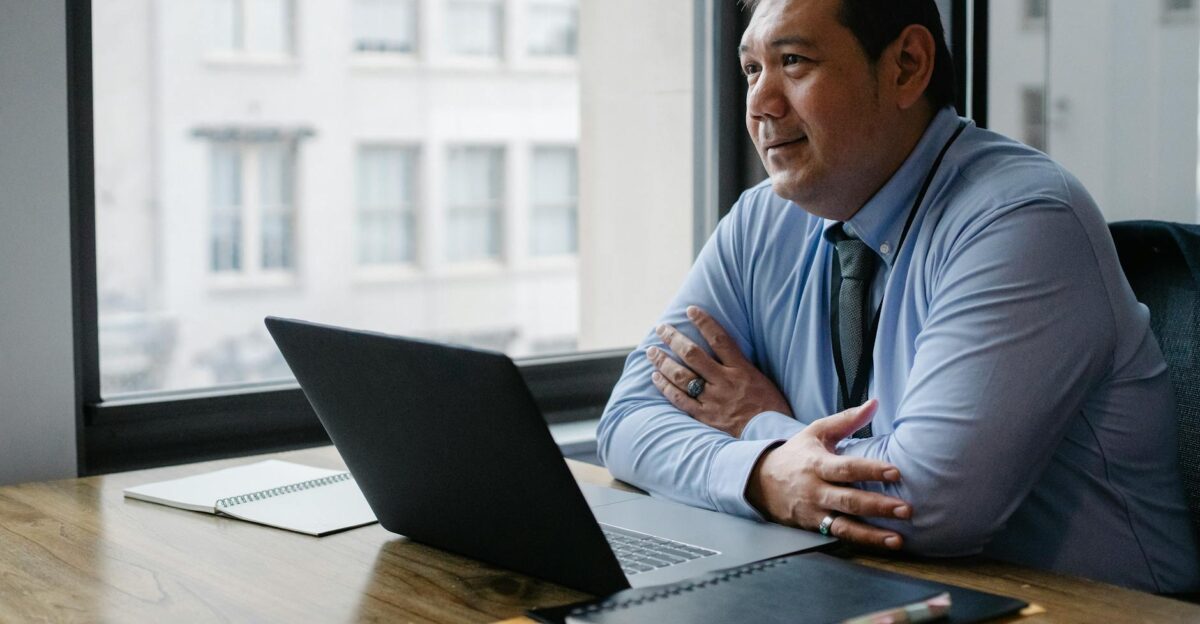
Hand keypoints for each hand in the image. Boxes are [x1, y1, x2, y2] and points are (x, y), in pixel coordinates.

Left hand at [647, 306, 791, 437]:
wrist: (771, 438)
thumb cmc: (771, 409)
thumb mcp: (762, 380)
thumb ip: (742, 366)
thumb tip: (724, 350)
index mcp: (742, 370)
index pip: (720, 339)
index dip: (704, 322)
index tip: (690, 310)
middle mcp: (725, 382)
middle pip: (693, 354)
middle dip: (674, 338)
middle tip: (661, 328)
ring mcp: (713, 400)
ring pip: (682, 376)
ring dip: (663, 361)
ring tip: (652, 351)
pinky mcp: (705, 417)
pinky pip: (680, 400)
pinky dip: (666, 387)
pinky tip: (656, 377)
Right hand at [747, 400, 910, 549]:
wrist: (759, 482)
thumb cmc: (796, 454)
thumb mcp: (816, 432)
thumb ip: (847, 420)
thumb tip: (874, 403)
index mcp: (817, 463)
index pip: (846, 468)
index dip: (871, 470)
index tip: (896, 472)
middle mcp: (815, 490)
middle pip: (849, 500)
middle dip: (877, 506)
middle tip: (906, 509)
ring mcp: (814, 511)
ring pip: (844, 525)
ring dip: (872, 534)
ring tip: (898, 539)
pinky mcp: (813, 527)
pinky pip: (839, 535)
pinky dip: (862, 541)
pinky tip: (884, 543)